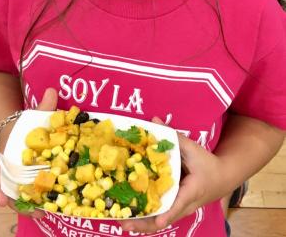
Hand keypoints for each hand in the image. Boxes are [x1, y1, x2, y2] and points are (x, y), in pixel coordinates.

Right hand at [0, 88, 57, 216]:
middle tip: (36, 212)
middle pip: (13, 187)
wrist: (15, 125)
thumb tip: (53, 91)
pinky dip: (38, 199)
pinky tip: (48, 209)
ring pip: (23, 192)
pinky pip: (32, 190)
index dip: (1, 188)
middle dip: (22, 200)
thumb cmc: (22, 124)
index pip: (1, 173)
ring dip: (31, 203)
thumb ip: (43, 105)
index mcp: (9, 154)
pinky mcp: (30, 176)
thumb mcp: (32, 114)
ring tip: (45, 214)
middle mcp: (12, 167)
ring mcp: (20, 173)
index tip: (3, 202)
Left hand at [121, 117, 223, 233]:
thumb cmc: (207, 164)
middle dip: (144, 224)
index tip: (157, 220)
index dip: (167, 213)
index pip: (179, 204)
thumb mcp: (193, 149)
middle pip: (164, 219)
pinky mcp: (174, 209)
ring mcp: (179, 210)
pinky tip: (129, 216)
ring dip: (142, 224)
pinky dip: (145, 218)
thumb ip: (173, 136)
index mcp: (191, 191)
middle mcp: (184, 205)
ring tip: (121, 223)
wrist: (222, 178)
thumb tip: (154, 120)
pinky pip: (159, 216)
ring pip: (160, 222)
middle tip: (123, 223)